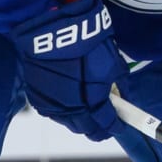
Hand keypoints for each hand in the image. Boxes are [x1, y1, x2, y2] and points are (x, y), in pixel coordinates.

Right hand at [15, 0, 127, 140]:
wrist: (52, 31)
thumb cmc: (88, 44)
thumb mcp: (113, 62)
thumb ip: (120, 85)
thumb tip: (123, 97)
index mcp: (93, 103)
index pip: (107, 124)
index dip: (116, 125)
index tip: (120, 124)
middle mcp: (72, 111)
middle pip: (87, 130)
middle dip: (98, 128)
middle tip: (104, 122)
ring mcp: (52, 106)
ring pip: (69, 124)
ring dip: (80, 121)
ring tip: (87, 111)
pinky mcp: (38, 99)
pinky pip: (54, 113)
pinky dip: (64, 111)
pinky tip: (69, 102)